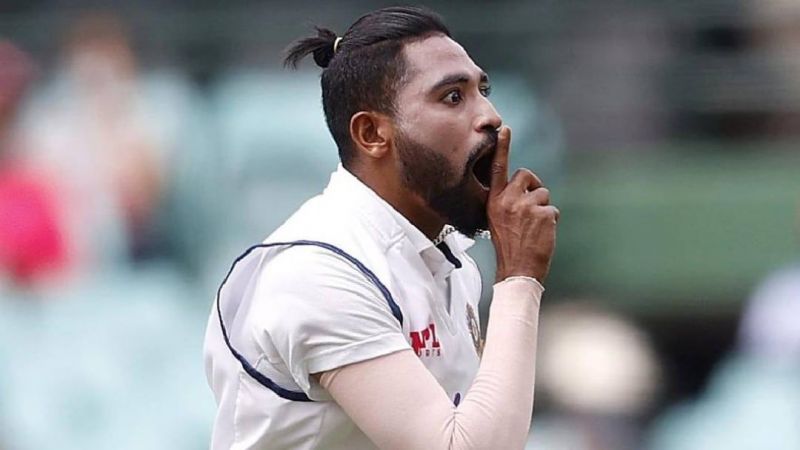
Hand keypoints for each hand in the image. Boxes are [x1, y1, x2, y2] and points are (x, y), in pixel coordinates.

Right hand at [487, 126, 558, 282]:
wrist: (517, 270)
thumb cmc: (509, 246)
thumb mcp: (498, 220)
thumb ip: (507, 201)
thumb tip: (524, 187)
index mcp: (494, 201)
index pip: (498, 169)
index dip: (502, 148)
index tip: (505, 129)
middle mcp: (508, 200)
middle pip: (527, 176)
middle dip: (533, 187)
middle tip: (530, 209)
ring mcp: (526, 206)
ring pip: (543, 194)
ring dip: (543, 208)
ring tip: (533, 228)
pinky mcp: (543, 214)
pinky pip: (553, 209)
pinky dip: (551, 221)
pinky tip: (541, 235)